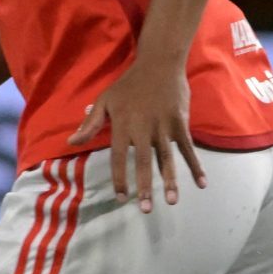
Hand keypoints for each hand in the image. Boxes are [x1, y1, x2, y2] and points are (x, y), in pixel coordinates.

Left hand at [69, 61, 204, 209]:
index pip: (118, 157)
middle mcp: (143, 128)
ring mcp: (164, 126)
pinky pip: (188, 148)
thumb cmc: (128, 85)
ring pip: (167, 158)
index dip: (119, 178)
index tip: (121, 197)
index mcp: (123, 125)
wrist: (159, 64)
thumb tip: (71, 143)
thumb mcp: (104, 101)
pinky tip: (201, 184)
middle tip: (145, 209)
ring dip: (170, 180)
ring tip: (172, 201)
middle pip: (144, 162)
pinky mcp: (180, 123)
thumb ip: (90, 124)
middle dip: (145, 187)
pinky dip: (196, 166)